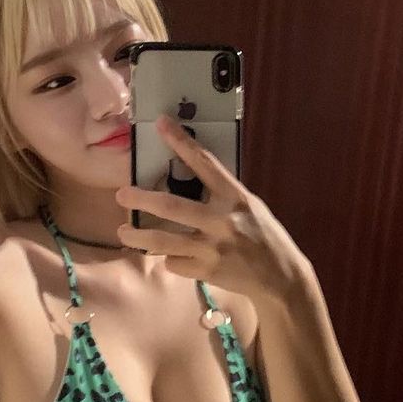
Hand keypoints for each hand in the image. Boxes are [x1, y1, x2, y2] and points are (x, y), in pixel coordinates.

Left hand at [113, 113, 308, 301]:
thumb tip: (188, 179)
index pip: (204, 163)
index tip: (161, 123)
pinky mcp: (206, 271)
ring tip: (124, 233)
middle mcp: (222, 220)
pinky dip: (170, 259)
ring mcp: (213, 248)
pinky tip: (174, 257)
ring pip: (163, 241)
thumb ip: (222, 195)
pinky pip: (174, 263)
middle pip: (171, 207)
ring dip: (138, 237)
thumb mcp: (250, 207)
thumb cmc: (264, 237)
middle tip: (121, 195)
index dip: (181, 142)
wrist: (280, 278)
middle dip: (141, 199)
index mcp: (235, 197)